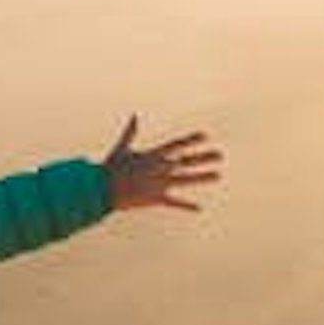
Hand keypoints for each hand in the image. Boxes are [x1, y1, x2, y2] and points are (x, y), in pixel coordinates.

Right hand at [101, 115, 221, 213]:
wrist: (103, 189)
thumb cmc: (110, 169)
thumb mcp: (121, 149)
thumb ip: (130, 133)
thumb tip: (134, 116)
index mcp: (153, 156)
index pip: (176, 145)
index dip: (191, 140)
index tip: (205, 136)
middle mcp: (160, 169)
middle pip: (187, 161)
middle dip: (204, 157)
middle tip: (220, 155)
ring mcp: (160, 184)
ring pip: (186, 179)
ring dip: (203, 177)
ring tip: (218, 175)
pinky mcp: (156, 198)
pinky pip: (174, 202)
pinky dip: (186, 205)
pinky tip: (199, 208)